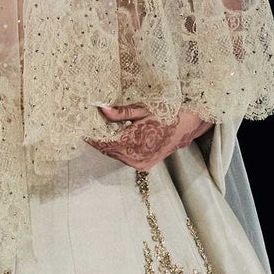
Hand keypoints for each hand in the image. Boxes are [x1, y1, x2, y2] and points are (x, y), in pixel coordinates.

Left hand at [89, 106, 210, 172]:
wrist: (191, 123)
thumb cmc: (170, 112)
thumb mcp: (145, 108)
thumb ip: (121, 112)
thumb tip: (100, 109)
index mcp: (135, 143)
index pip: (104, 142)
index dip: (91, 134)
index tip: (81, 125)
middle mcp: (136, 158)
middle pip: (107, 149)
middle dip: (97, 137)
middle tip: (87, 124)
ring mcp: (140, 163)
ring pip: (114, 154)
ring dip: (106, 143)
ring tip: (98, 128)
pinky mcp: (144, 164)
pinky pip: (123, 157)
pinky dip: (116, 148)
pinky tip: (113, 136)